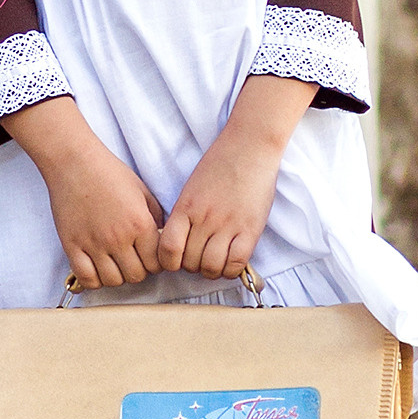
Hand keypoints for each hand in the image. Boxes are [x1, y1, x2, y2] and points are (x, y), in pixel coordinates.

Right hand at [5, 97, 166, 286]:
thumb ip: (156, 217)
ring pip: (113, 281)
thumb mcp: (142, 191)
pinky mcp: (72, 245)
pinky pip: (86, 278)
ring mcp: (94, 244)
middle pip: (137, 276)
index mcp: (140, 224)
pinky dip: (93, 280)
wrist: (75, 162)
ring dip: (117, 276)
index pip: (157, 264)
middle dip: (138, 270)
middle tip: (132, 259)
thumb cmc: (110, 172)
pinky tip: (96, 268)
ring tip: (115, 263)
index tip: (149, 256)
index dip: (156, 263)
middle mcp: (119, 238)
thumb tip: (161, 239)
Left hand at [156, 75, 316, 278]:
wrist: (249, 147)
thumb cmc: (219, 165)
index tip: (176, 260)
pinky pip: (236, 263)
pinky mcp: (250, 229)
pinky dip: (231, 270)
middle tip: (199, 259)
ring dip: (211, 271)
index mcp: (185, 208)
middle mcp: (204, 219)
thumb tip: (179, 242)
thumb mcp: (192, 189)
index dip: (169, 262)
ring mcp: (227, 225)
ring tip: (215, 261)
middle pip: (189, 263)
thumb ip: (185, 215)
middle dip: (192, 267)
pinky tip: (231, 262)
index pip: (167, 250)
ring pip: (211, 267)